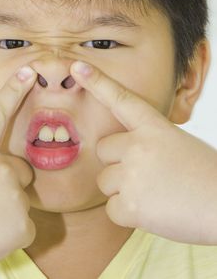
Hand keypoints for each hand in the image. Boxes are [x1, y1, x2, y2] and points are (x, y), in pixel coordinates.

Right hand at [0, 66, 36, 277]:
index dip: (13, 91)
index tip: (28, 73)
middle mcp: (0, 167)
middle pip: (22, 170)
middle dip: (9, 182)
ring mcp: (14, 194)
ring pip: (21, 199)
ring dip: (6, 210)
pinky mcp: (23, 224)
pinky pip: (25, 224)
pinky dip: (10, 232)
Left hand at [71, 61, 216, 244]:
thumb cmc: (204, 176)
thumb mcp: (176, 143)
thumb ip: (147, 139)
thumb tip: (124, 148)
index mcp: (155, 127)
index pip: (121, 99)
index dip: (97, 82)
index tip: (77, 67)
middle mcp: (139, 146)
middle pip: (103, 149)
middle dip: (117, 162)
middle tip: (148, 174)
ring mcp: (132, 175)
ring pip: (104, 180)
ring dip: (122, 189)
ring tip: (154, 194)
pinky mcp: (130, 205)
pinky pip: (112, 208)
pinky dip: (128, 213)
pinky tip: (153, 211)